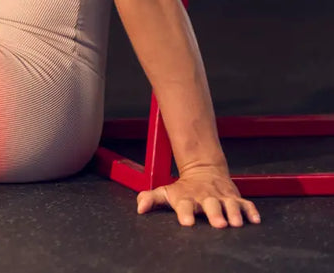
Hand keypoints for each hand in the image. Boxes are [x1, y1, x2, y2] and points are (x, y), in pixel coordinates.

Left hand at [136, 168, 260, 227]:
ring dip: (234, 213)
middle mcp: (205, 197)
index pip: (184, 205)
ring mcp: (222, 197)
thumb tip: (140, 208)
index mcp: (187, 197)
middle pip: (211, 205)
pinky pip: (246, 204)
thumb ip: (150, 199)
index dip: (185, 213)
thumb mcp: (165, 192)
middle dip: (215, 214)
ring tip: (236, 223)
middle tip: (218, 223)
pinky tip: (255, 219)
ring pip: (230, 204)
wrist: (204, 170)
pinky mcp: (235, 197)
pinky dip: (251, 211)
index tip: (187, 222)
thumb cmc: (183, 188)